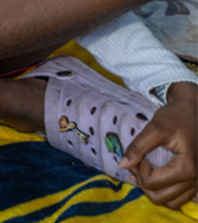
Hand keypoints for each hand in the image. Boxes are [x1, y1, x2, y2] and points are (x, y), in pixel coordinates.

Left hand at [121, 81, 195, 208]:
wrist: (194, 112)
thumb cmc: (176, 117)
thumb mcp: (155, 127)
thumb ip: (138, 147)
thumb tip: (122, 164)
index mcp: (187, 168)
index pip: (152, 183)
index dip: (139, 170)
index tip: (141, 155)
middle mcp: (195, 180)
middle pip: (159, 197)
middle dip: (143, 182)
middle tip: (139, 163)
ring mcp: (197, 183)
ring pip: (169, 202)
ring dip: (153, 190)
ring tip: (145, 171)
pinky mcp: (195, 181)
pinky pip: (178, 198)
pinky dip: (164, 192)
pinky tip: (155, 176)